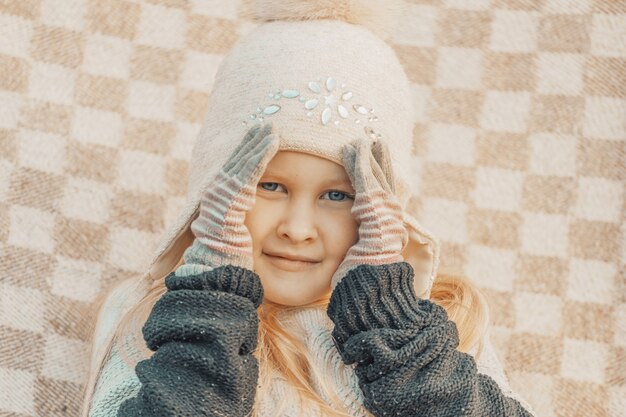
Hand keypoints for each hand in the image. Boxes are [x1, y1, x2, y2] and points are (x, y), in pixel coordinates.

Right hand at [176, 123, 278, 275]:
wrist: (219, 271)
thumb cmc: (232, 259)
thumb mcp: (240, 233)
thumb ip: (243, 219)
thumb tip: (251, 215)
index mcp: (220, 198)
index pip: (237, 168)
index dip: (249, 151)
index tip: (262, 136)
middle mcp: (217, 191)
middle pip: (239, 159)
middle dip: (253, 140)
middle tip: (268, 123)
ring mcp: (222, 192)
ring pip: (244, 160)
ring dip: (259, 141)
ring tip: (273, 126)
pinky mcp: (231, 196)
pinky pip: (249, 169)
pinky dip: (261, 153)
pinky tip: (273, 140)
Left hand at [330, 138, 407, 289]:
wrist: (374, 288)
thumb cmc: (364, 283)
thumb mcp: (361, 262)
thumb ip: (359, 251)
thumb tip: (349, 254)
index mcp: (386, 227)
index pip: (382, 196)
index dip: (378, 177)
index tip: (374, 162)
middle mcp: (389, 216)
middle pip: (384, 180)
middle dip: (379, 160)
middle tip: (374, 140)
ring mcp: (383, 211)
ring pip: (375, 176)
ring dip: (368, 156)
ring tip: (361, 139)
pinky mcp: (372, 209)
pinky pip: (364, 180)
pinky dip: (360, 162)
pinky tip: (353, 148)